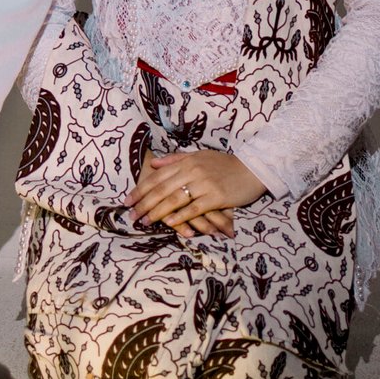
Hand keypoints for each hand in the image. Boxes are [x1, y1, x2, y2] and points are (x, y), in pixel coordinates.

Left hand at [126, 149, 265, 239]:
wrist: (252, 169)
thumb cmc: (224, 164)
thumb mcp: (199, 156)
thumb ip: (176, 159)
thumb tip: (154, 163)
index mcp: (187, 161)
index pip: (158, 176)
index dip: (141, 189)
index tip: (128, 200)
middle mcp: (193, 171)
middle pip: (162, 188)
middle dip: (144, 203)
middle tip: (131, 215)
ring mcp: (204, 184)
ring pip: (174, 199)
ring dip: (157, 212)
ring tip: (145, 221)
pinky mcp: (216, 197)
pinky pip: (194, 208)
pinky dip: (181, 215)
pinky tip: (169, 222)